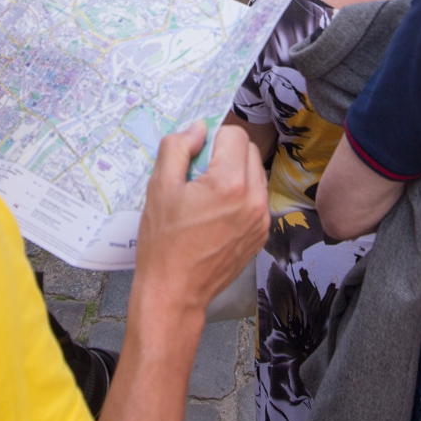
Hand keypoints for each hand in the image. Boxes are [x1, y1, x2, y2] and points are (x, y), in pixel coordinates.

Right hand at [132, 122, 267, 321]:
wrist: (174, 292)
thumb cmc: (163, 242)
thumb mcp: (159, 186)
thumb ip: (177, 146)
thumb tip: (198, 128)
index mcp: (229, 183)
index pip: (234, 134)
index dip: (211, 138)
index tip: (194, 155)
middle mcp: (254, 199)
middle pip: (248, 150)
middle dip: (224, 153)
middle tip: (197, 175)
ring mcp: (261, 219)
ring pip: (255, 173)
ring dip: (235, 173)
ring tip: (207, 196)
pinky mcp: (261, 234)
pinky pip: (257, 198)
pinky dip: (240, 196)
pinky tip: (216, 214)